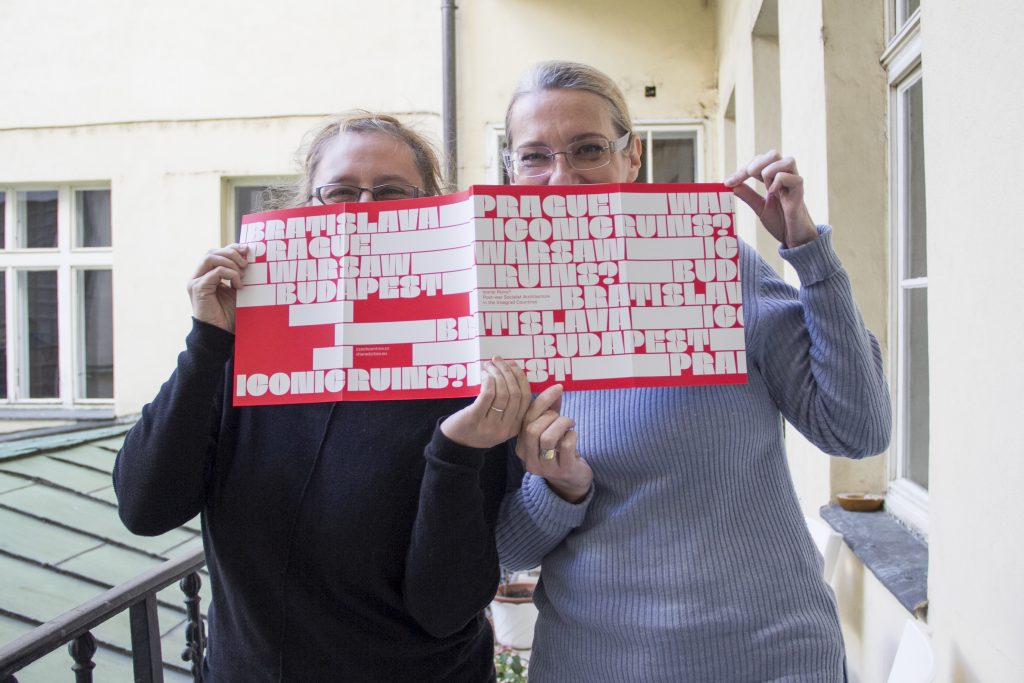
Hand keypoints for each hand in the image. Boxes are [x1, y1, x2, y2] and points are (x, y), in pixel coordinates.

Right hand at [187, 244, 248, 332]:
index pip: (216, 253)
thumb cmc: (229, 314)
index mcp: (206, 274)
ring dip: (230, 262)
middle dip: (232, 253)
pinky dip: (231, 274)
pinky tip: (238, 286)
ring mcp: (196, 281)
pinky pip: (216, 272)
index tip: (247, 250)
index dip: (231, 248)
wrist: (221, 333)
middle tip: (246, 263)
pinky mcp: (198, 288)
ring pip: (211, 257)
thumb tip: (249, 257)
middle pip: (212, 252)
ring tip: (242, 273)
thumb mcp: (236, 290)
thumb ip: (238, 274)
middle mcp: (198, 276)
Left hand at [441, 357, 530, 448]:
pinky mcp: (475, 419)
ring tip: (489, 365)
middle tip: (499, 360)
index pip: (526, 398)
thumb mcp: (499, 421)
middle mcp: (506, 428)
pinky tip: (484, 374)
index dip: (521, 378)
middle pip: (515, 394)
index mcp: (516, 427)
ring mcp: (491, 425)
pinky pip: (487, 395)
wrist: (455, 446)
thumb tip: (513, 373)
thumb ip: (509, 405)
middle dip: (508, 372)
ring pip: (503, 393)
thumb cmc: (477, 428)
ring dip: (497, 374)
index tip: (513, 364)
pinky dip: (488, 381)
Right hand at [516, 385, 592, 502]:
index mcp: (521, 446)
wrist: (571, 480)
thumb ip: (551, 411)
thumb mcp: (551, 430)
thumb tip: (556, 388)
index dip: (542, 401)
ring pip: (547, 438)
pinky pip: (566, 446)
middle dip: (551, 416)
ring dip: (562, 425)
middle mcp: (529, 459)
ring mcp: (545, 467)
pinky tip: (574, 437)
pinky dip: (572, 436)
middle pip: (532, 429)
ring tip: (570, 425)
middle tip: (563, 419)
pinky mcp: (563, 471)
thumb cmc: (560, 451)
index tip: (558, 388)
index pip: (525, 419)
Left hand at [724, 151, 817, 247]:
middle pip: (774, 154)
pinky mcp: (800, 193)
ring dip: (771, 170)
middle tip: (747, 176)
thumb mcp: (759, 207)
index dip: (742, 170)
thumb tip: (731, 185)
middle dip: (756, 163)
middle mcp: (785, 177)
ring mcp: (794, 184)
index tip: (727, 183)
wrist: (794, 238)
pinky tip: (773, 192)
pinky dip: (780, 181)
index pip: (759, 163)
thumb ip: (748, 196)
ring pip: (788, 160)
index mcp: (774, 179)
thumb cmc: (780, 221)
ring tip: (765, 186)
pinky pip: (794, 178)